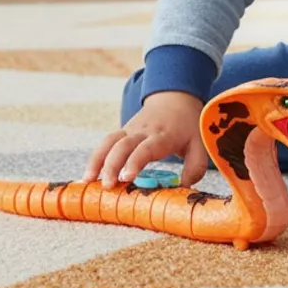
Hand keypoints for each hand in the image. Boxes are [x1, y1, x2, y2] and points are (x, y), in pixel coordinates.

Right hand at [83, 90, 208, 188]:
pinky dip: (95, 158)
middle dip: (112, 165)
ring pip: (109, 141)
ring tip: (87, 181)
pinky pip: (106, 143)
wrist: (175, 98)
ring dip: (97, 160)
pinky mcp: (122, 132)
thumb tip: (182, 189)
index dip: (135, 161)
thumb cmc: (188, 125)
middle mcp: (142, 131)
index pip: (146, 147)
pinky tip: (88, 176)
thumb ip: (195, 168)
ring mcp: (129, 130)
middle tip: (107, 186)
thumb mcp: (199, 144)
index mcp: (162, 135)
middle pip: (122, 145)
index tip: (127, 177)